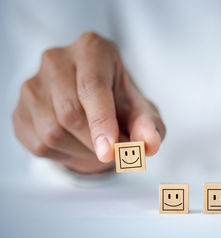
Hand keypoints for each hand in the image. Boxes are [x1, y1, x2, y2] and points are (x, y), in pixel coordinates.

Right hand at [12, 32, 165, 173]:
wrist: (93, 105)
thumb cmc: (120, 102)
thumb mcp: (141, 111)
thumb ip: (149, 126)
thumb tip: (149, 144)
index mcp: (91, 49)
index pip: (92, 86)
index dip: (101, 121)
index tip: (110, 151)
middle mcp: (56, 60)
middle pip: (70, 113)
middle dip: (97, 141)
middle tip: (118, 150)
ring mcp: (32, 84)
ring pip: (53, 132)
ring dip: (83, 150)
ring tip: (99, 142)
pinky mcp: (19, 110)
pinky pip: (39, 144)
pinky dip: (65, 154)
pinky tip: (78, 143)